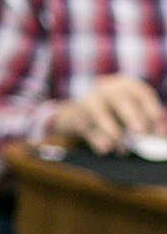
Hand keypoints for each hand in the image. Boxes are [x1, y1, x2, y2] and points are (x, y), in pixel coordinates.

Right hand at [51, 74, 166, 154]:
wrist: (78, 114)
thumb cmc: (113, 113)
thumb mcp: (131, 111)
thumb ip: (147, 121)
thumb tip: (161, 135)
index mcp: (127, 85)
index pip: (142, 95)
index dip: (151, 110)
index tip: (157, 127)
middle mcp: (108, 89)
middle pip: (121, 101)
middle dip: (132, 117)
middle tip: (140, 132)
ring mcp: (89, 100)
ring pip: (100, 113)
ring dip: (112, 131)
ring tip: (122, 148)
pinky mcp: (75, 115)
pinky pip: (86, 127)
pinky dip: (96, 139)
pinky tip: (105, 149)